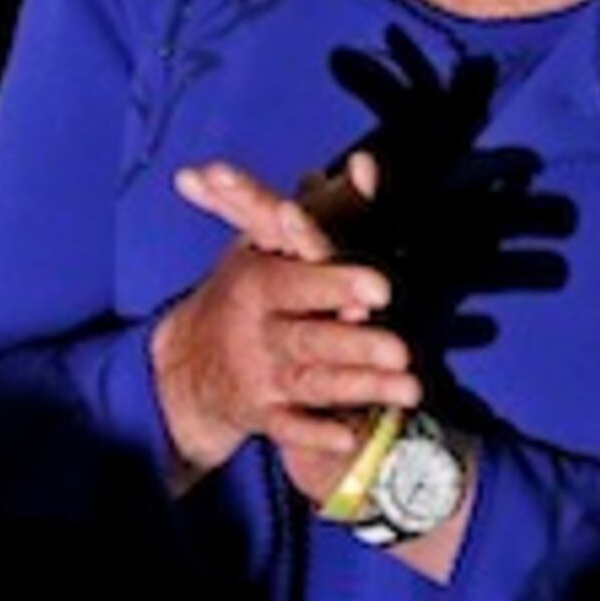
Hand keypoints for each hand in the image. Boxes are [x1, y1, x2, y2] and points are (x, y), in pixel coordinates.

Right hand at [148, 157, 416, 496]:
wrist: (188, 365)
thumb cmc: (247, 291)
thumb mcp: (268, 243)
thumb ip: (328, 206)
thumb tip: (371, 163)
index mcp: (253, 284)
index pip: (294, 282)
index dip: (334, 284)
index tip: (380, 289)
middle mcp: (254, 332)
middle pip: (308, 338)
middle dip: (354, 344)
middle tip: (402, 349)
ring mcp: (259, 377)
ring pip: (313, 384)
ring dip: (359, 387)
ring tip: (411, 389)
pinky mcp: (264, 418)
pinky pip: (292, 431)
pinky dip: (317, 436)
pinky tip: (351, 437)